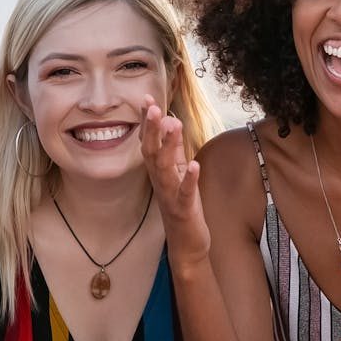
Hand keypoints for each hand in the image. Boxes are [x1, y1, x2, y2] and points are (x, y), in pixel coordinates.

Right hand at [138, 97, 210, 263]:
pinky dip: (189, 178)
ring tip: (173, 125)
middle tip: (152, 107)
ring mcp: (169, 194)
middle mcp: (159, 180)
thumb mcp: (177, 172)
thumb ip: (173, 148)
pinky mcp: (183, 208)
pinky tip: (194, 164)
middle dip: (151, 129)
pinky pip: (185, 192)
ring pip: (164, 168)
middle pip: (151, 151)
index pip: (149, 141)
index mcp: (158, 170)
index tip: (146, 98)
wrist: (186, 242)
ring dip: (168, 146)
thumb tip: (170, 119)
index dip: (146, 121)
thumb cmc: (181, 204)